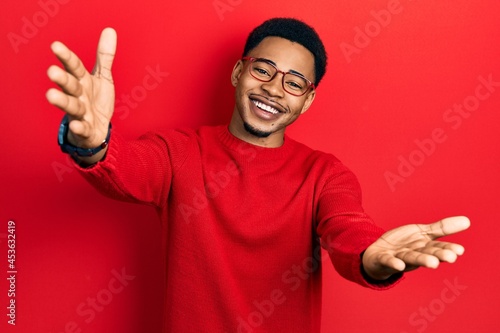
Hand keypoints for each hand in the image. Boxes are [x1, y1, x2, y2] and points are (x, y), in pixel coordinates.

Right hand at [46, 28, 116, 152]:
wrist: (97, 129)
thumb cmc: (97, 100)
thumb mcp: (103, 77)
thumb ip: (104, 57)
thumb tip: (109, 30)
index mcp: (83, 81)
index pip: (74, 67)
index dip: (66, 57)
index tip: (55, 45)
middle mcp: (79, 95)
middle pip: (70, 85)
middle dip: (62, 79)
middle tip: (51, 71)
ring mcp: (80, 113)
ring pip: (71, 106)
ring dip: (62, 101)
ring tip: (51, 95)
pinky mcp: (85, 129)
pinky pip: (81, 128)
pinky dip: (78, 127)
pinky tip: (76, 124)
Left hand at [362, 216, 469, 280]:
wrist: (377, 254)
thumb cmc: (404, 244)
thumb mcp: (422, 233)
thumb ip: (442, 229)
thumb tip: (467, 220)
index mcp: (424, 248)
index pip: (437, 248)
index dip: (448, 249)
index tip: (459, 251)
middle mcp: (413, 255)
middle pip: (426, 254)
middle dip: (437, 256)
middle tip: (450, 258)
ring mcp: (398, 258)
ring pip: (410, 258)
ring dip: (421, 260)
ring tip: (433, 263)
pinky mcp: (384, 260)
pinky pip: (388, 261)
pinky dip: (394, 263)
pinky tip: (399, 265)